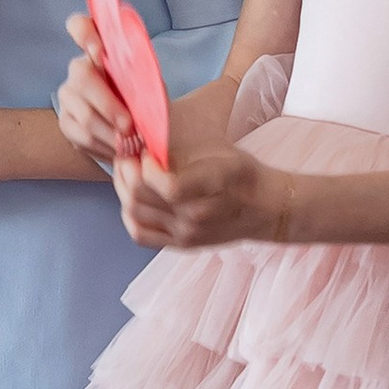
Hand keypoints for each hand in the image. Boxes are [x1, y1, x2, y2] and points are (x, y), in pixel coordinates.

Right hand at [54, 12, 138, 171]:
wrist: (142, 128)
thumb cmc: (144, 99)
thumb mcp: (149, 84)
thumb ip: (141, 78)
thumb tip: (138, 86)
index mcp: (100, 51)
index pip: (79, 27)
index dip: (84, 34)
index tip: (99, 49)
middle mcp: (79, 69)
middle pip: (82, 77)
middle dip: (108, 104)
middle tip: (129, 125)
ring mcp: (68, 95)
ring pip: (84, 114)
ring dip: (111, 133)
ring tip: (131, 143)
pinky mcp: (65, 121)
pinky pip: (81, 136)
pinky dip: (104, 147)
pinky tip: (118, 149)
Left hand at [117, 143, 289, 251]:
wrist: (265, 209)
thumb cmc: (242, 175)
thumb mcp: (221, 153)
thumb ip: (184, 153)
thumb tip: (145, 143)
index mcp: (211, 188)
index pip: (167, 185)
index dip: (146, 165)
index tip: (145, 151)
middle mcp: (196, 217)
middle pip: (141, 198)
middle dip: (126, 171)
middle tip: (127, 155)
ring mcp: (186, 234)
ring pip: (135, 215)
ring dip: (122, 190)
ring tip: (126, 173)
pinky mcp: (181, 244)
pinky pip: (140, 235)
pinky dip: (129, 215)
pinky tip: (130, 199)